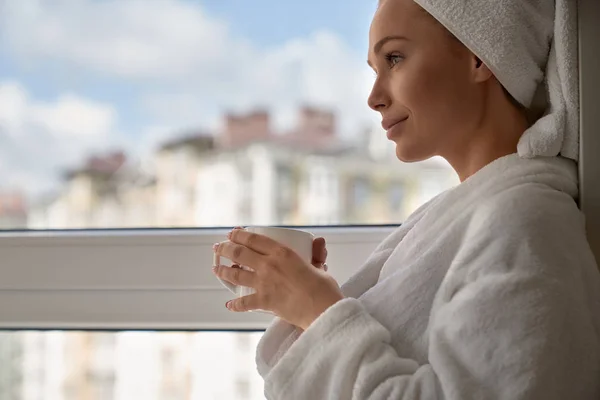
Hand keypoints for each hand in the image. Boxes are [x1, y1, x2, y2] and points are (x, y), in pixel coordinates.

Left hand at [212, 228, 343, 329]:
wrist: (322, 310)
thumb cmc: (323, 288)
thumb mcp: (319, 266)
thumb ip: (315, 254)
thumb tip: (319, 241)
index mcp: (282, 253)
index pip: (254, 238)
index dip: (240, 234)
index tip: (232, 233)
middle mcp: (269, 265)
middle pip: (239, 253)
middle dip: (225, 249)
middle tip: (218, 248)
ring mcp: (264, 283)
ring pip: (236, 274)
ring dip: (223, 271)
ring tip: (216, 269)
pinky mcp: (264, 301)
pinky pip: (244, 303)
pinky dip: (235, 304)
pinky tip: (229, 304)